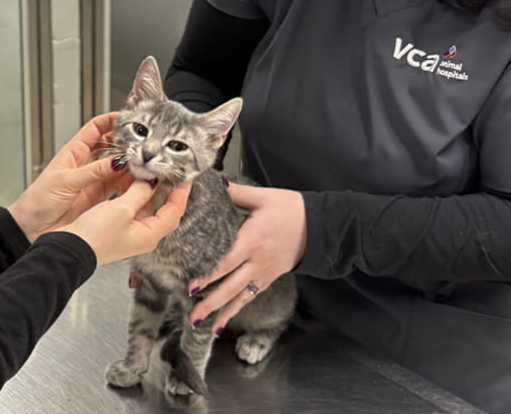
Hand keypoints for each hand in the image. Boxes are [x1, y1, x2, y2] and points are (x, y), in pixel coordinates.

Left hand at [7, 113, 132, 242]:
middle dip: (125, 143)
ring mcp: (92, 180)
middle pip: (110, 146)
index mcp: (72, 153)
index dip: (110, 120)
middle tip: (138, 145)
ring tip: (139, 164)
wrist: (31, 229)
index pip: (95, 128)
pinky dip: (128, 183)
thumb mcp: (65, 181)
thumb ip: (93, 172)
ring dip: (128, 165)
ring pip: (116, 167)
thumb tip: (116, 161)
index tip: (126, 118)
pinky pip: (117, 186)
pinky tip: (135, 182)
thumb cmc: (37, 201)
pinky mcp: (98, 197)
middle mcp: (85, 164)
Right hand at [60, 179, 191, 264]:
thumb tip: (150, 181)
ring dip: (146, 189)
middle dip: (165, 189)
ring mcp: (128, 232)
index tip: (183, 177)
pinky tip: (127, 182)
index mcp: (150, 235)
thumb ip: (139, 192)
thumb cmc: (94, 237)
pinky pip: (130, 208)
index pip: (175, 211)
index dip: (181, 193)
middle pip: (162, 209)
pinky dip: (132, 193)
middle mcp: (142, 235)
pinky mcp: (115, 228)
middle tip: (166, 172)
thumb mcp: (122, 209)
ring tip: (146, 172)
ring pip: (145, 207)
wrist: (69, 249)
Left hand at [187, 182, 305, 333]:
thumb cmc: (291, 209)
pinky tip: (221, 323)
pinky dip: (234, 310)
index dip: (208, 276)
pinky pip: (248, 297)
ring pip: (238, 297)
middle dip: (210, 303)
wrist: (320, 226)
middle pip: (230, 286)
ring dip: (219, 312)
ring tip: (201, 326)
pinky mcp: (268, 279)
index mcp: (252, 240)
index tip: (191, 286)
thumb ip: (236, 193)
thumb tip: (213, 184)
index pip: (226, 261)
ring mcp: (263, 273)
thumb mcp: (263, 197)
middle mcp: (257, 261)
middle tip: (191, 316)